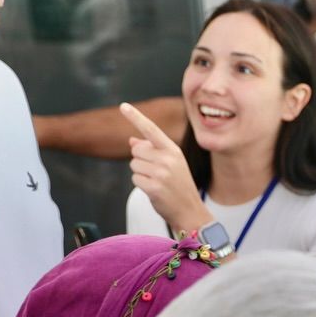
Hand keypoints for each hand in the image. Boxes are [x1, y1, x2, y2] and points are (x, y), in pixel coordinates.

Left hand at [120, 101, 208, 233]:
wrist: (191, 211)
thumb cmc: (180, 186)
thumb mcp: (171, 164)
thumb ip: (152, 151)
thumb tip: (132, 141)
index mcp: (173, 150)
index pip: (151, 129)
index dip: (136, 117)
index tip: (124, 106)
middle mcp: (168, 159)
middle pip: (136, 151)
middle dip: (141, 160)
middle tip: (156, 173)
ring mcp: (161, 173)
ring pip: (134, 165)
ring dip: (140, 174)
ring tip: (157, 182)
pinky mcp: (154, 187)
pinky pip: (135, 179)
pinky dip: (141, 184)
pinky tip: (154, 190)